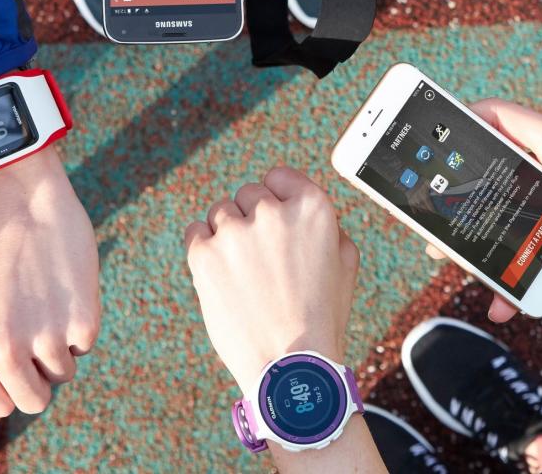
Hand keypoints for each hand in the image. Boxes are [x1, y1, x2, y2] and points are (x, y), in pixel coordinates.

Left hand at [0, 147, 99, 430]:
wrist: (21, 201)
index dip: (9, 380)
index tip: (11, 348)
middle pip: (33, 401)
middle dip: (37, 372)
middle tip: (31, 324)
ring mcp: (40, 338)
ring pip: (62, 374)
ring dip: (59, 344)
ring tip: (43, 299)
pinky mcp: (80, 322)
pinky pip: (85, 345)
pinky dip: (79, 321)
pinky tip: (61, 286)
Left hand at [183, 167, 358, 389]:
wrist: (289, 366)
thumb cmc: (321, 316)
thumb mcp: (345, 262)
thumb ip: (325, 223)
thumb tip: (296, 201)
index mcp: (313, 207)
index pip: (279, 176)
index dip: (277, 200)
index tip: (277, 224)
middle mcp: (273, 211)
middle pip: (248, 194)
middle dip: (253, 219)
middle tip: (263, 260)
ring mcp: (235, 231)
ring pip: (220, 212)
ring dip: (228, 235)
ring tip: (245, 275)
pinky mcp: (204, 253)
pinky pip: (196, 232)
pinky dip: (205, 250)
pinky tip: (223, 276)